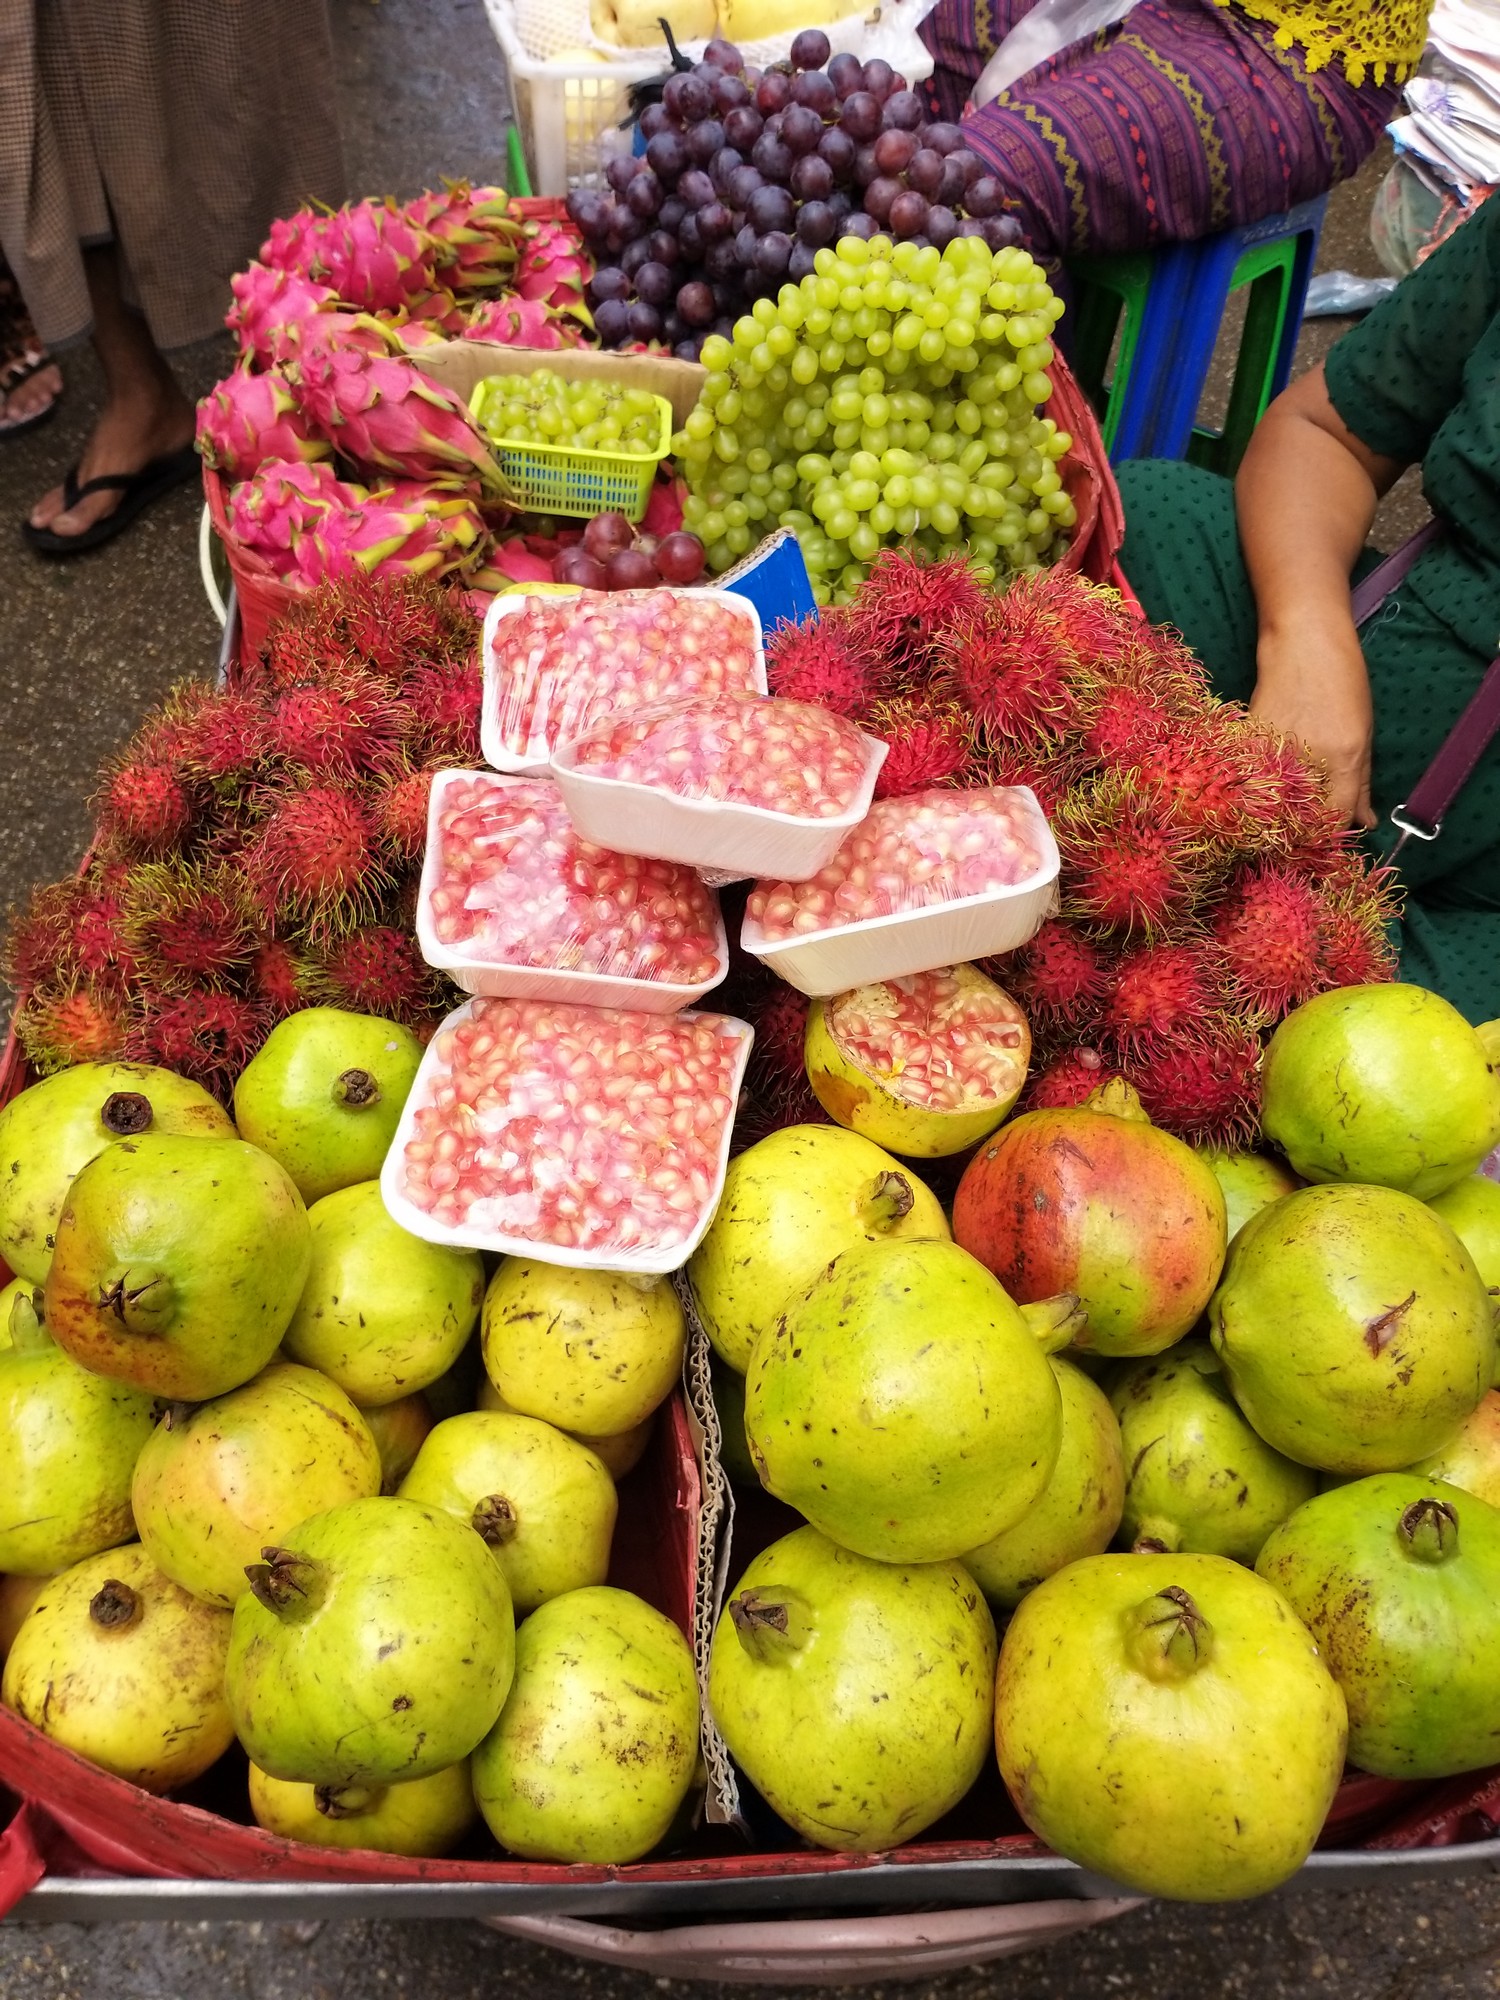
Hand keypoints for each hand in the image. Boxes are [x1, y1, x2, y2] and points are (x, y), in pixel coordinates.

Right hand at [1251, 616, 1376, 829]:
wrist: (1302, 640)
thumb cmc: (1342, 680)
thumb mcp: (1363, 732)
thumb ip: (1361, 782)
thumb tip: (1365, 823)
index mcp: (1346, 759)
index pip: (1336, 820)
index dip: (1331, 840)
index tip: (1326, 849)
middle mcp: (1310, 760)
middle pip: (1300, 818)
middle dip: (1301, 832)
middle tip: (1301, 837)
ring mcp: (1276, 751)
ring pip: (1272, 802)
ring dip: (1277, 812)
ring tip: (1280, 812)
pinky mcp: (1249, 742)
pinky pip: (1252, 779)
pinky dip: (1257, 787)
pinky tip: (1261, 785)